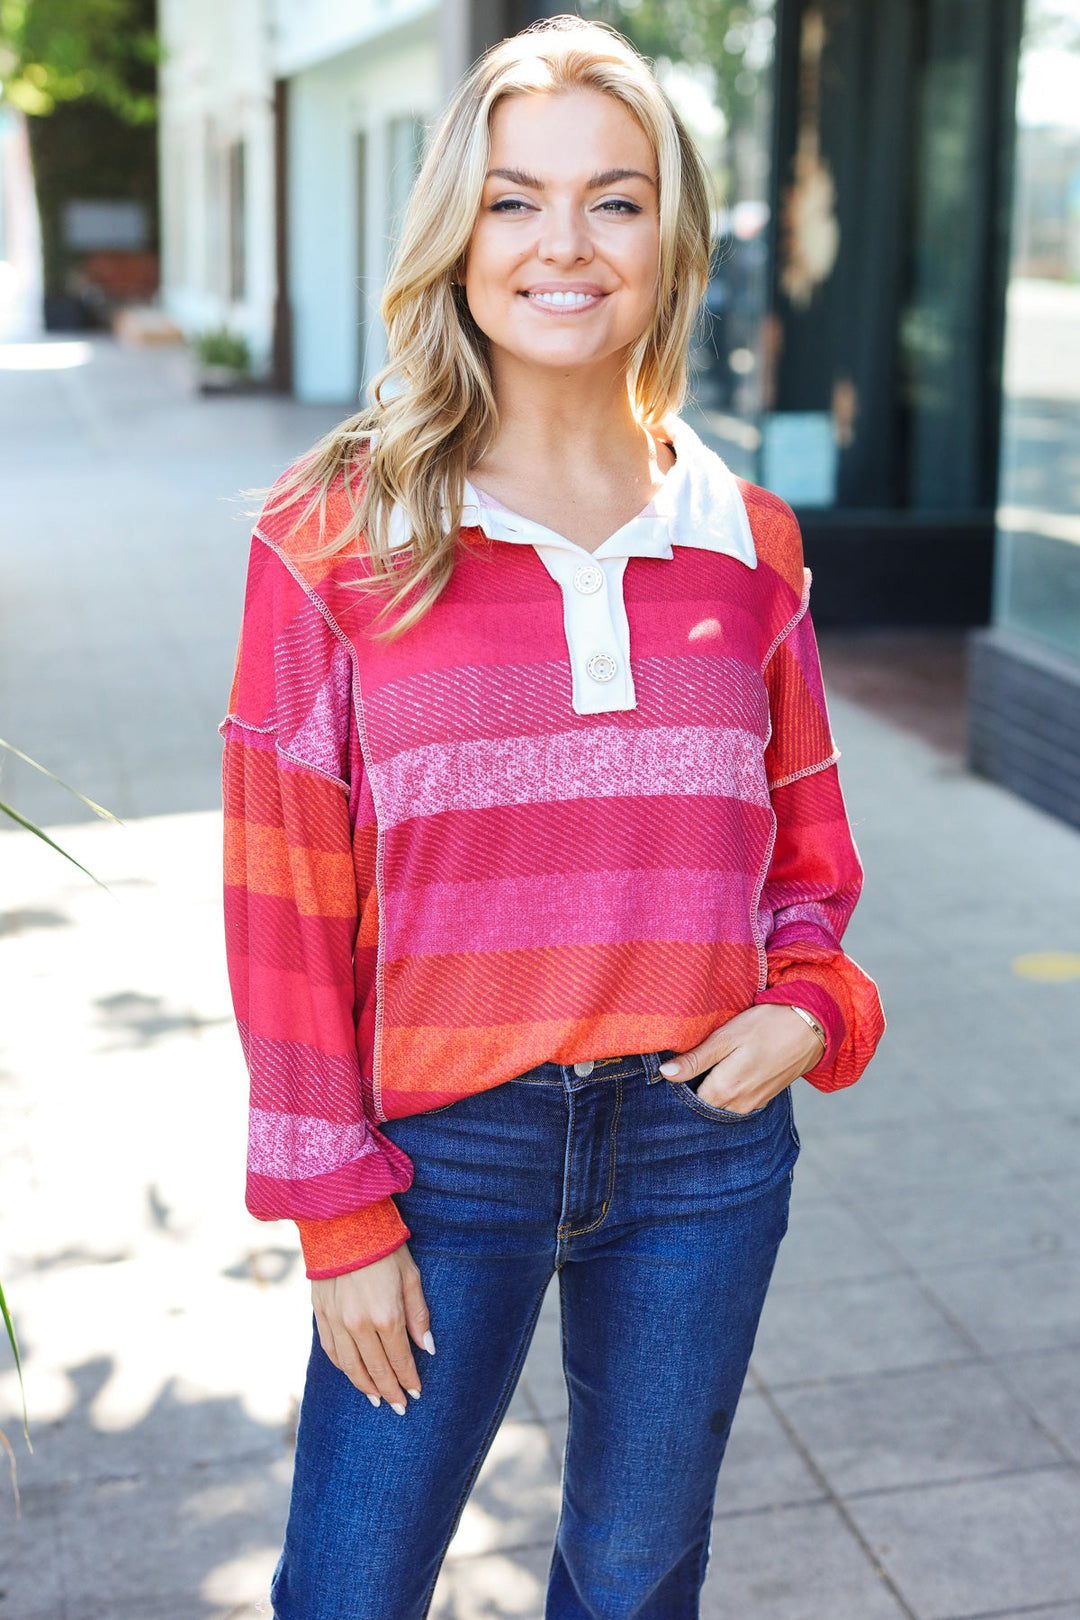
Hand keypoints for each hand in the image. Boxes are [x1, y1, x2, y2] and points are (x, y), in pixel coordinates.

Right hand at [311, 1242, 433, 1413]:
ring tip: (377, 1399)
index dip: (409, 1379)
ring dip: (365, 1385)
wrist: (343, 1222)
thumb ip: (418, 1315)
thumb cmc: (384, 1247)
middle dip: (390, 1390)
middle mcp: (358, 1324)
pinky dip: (343, 1367)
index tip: (416, 1393)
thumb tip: (428, 1348)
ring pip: (351, 1366)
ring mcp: (336, 1321)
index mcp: (385, 1315)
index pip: (400, 1359)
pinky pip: (331, 1351)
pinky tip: (353, 1374)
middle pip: (376, 1368)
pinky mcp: (320, 1313)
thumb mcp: (411, 1276)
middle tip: (400, 1406)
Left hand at [659, 1004, 823, 1113]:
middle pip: (704, 1106)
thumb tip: (665, 1074)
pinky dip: (728, 1092)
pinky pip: (737, 1103)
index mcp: (724, 1091)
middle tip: (687, 1067)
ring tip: (707, 1067)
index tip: (671, 1070)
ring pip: (721, 1106)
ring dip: (711, 1092)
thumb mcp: (726, 1037)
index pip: (687, 1101)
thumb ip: (695, 1060)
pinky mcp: (764, 1099)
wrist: (812, 1027)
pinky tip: (727, 1072)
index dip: (677, 1087)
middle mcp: (738, 1106)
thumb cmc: (766, 1026)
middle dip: (692, 1092)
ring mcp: (753, 1104)